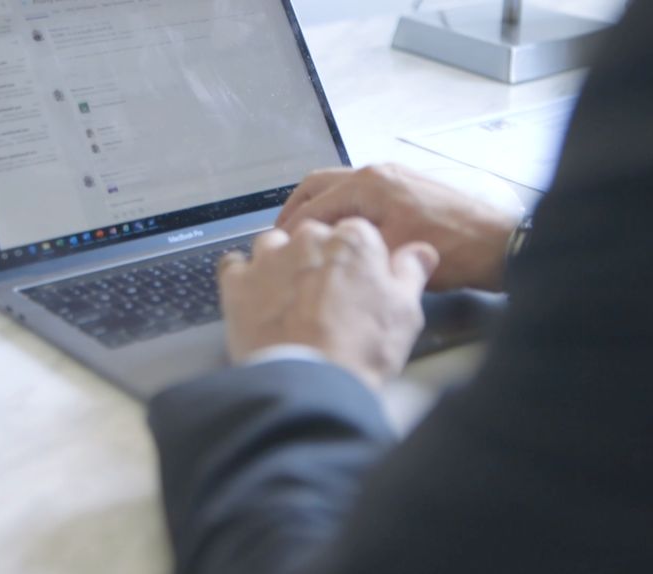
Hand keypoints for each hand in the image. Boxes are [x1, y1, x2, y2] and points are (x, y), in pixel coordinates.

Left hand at [217, 218, 438, 391]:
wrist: (311, 382)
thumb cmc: (360, 349)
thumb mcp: (405, 312)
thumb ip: (410, 273)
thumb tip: (419, 252)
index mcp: (354, 240)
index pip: (355, 235)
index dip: (355, 262)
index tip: (355, 283)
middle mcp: (309, 238)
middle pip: (313, 237)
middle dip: (317, 261)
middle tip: (324, 299)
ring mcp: (270, 258)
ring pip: (273, 245)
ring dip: (279, 263)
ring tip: (288, 298)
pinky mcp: (238, 282)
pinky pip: (233, 265)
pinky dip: (242, 277)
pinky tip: (253, 296)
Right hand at [276, 164, 521, 291]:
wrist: (499, 245)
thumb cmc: (454, 251)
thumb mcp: (391, 254)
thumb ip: (346, 246)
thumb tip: (315, 249)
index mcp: (370, 184)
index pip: (313, 206)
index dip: (292, 233)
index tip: (280, 253)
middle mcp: (378, 172)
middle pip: (317, 185)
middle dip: (294, 211)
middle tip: (279, 239)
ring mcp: (393, 176)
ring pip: (337, 186)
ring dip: (316, 208)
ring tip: (304, 236)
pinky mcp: (405, 187)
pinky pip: (358, 192)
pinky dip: (338, 207)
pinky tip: (338, 232)